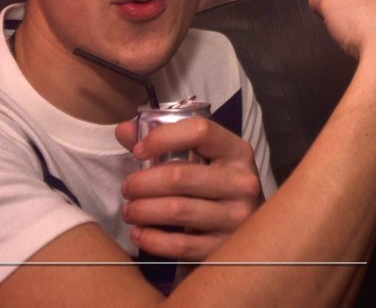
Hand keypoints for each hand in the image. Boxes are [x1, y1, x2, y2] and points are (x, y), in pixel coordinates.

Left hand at [115, 116, 263, 259]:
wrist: (251, 232)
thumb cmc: (217, 187)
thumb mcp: (202, 159)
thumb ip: (163, 143)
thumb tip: (125, 130)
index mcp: (237, 151)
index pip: (199, 131)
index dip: (162, 137)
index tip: (138, 151)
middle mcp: (242, 181)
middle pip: (180, 175)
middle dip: (142, 183)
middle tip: (127, 188)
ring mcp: (237, 215)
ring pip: (176, 210)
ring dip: (142, 210)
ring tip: (130, 211)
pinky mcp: (226, 245)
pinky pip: (181, 244)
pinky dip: (152, 239)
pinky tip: (139, 233)